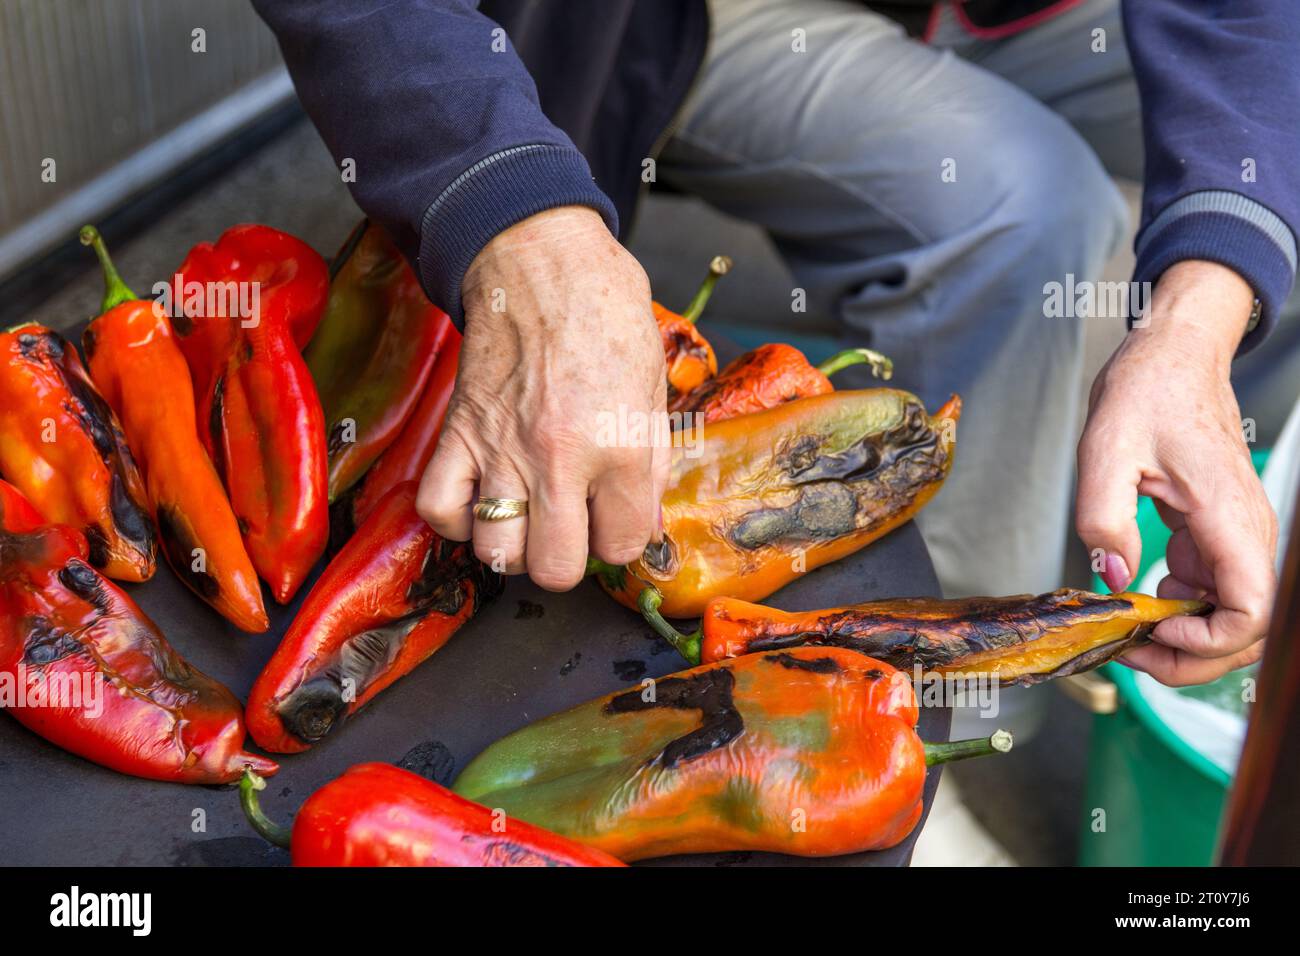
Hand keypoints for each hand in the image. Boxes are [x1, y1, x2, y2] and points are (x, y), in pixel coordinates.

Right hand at [416, 206, 668, 590]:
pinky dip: (458, 519)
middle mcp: (559, 460)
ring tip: (528, 518)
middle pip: (555, 569)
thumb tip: (639, 524)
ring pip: (496, 553)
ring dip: (514, 545)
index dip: (621, 537)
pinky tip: (481, 502)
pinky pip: (439, 510)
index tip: (615, 517)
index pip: (621, 545)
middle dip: (569, 558)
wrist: (538, 261)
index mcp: (619, 447)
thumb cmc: (604, 313)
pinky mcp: (458, 433)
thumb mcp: (654, 389)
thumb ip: (650, 466)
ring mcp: (501, 451)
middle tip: (573, 528)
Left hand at [1076, 260, 1277, 685]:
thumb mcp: (1105, 450)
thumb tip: (1112, 578)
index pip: (1251, 611)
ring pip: (1232, 615)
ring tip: (1129, 633)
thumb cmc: (1147, 392)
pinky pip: (1214, 589)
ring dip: (1186, 639)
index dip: (1207, 643)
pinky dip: (1182, 609)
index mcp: (1230, 518)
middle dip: (1193, 658)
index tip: (1153, 634)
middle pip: (1247, 628)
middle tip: (1131, 653)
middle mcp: (1246, 533)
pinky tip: (1140, 599)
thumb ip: (1105, 517)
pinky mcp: (1218, 533)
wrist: (1173, 356)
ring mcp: (1236, 535)